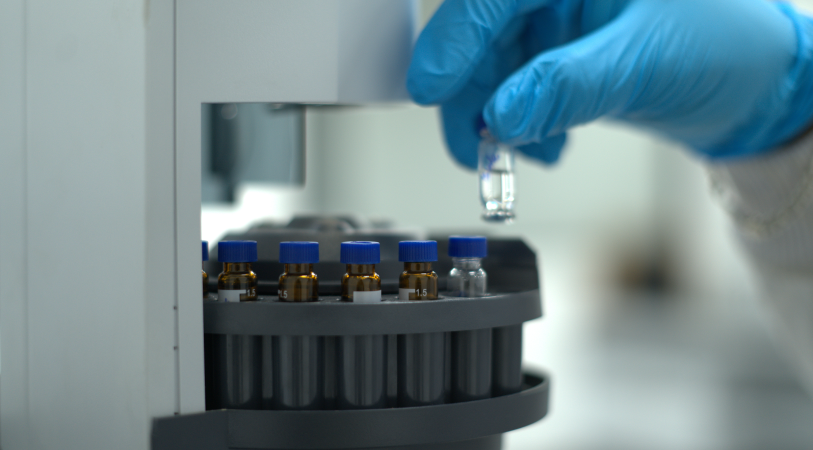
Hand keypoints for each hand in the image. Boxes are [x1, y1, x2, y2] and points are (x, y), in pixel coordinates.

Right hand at [407, 0, 812, 168]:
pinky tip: (542, 144)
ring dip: (493, 117)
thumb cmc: (724, 46)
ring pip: (495, 66)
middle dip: (472, 91)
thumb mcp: (643, 62)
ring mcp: (559, 21)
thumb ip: (566, 86)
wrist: (754, 87)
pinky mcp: (561, 55)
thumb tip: (500, 115)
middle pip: (485, 31)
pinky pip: (518, 86)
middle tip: (470, 142)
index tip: (432, 88)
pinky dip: (519, 123)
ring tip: (509, 154)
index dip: (456, 38)